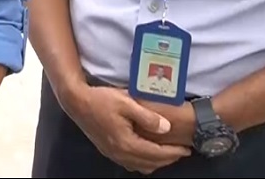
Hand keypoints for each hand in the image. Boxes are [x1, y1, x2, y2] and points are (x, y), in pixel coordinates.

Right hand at [63, 85, 191, 174]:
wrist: (77, 102)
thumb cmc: (102, 99)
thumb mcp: (127, 102)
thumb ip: (148, 116)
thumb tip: (167, 128)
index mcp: (127, 143)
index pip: (157, 153)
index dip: (174, 152)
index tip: (187, 148)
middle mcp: (120, 153)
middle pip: (150, 163)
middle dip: (168, 159)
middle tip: (182, 151)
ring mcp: (113, 154)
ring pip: (140, 166)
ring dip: (156, 162)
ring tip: (168, 153)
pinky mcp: (108, 151)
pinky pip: (130, 164)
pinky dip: (143, 162)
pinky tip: (147, 153)